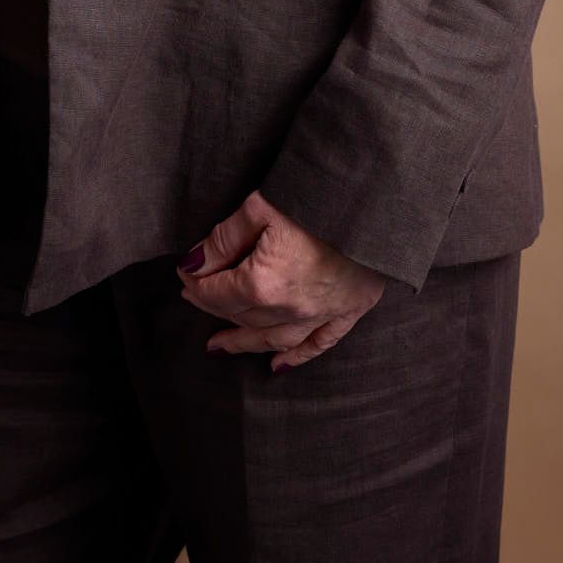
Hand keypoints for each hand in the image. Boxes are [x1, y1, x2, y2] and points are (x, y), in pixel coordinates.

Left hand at [175, 189, 385, 371]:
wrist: (378, 200)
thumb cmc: (317, 196)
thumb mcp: (260, 207)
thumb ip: (223, 239)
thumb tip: (194, 263)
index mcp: (263, 283)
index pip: (217, 291)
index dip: (196, 282)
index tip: (185, 273)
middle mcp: (290, 309)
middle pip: (240, 315)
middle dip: (213, 305)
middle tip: (196, 296)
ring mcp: (321, 314)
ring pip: (272, 339)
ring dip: (243, 341)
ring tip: (220, 344)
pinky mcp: (349, 310)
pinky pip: (317, 344)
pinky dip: (295, 357)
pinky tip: (278, 366)